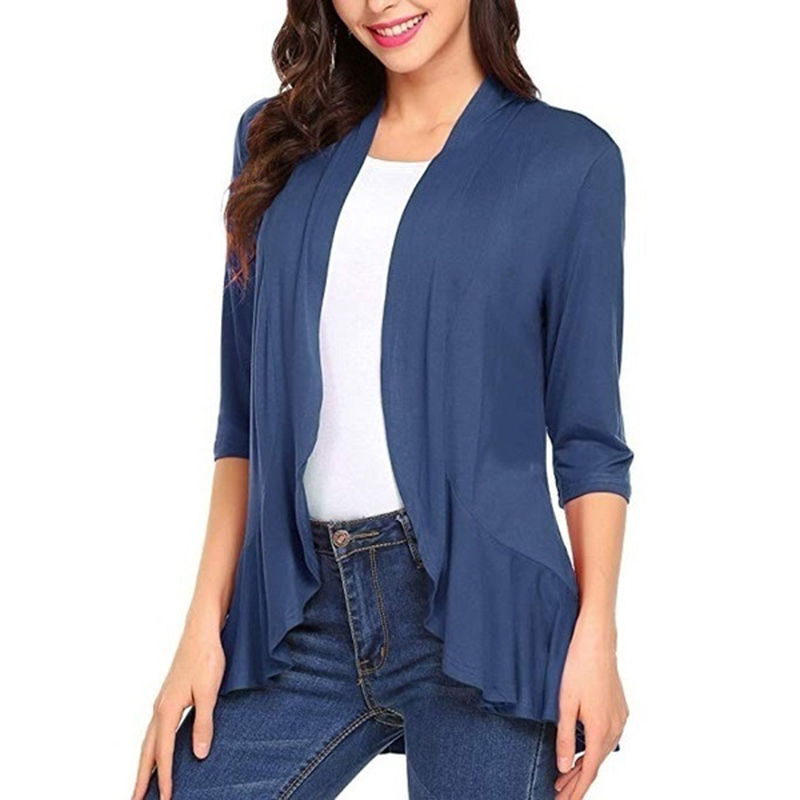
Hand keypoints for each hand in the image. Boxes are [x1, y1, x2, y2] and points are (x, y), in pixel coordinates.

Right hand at [132, 622, 225, 799]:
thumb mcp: (209, 692)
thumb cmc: (206, 657)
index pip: (163, 752)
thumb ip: (203, 724)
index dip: (164, 778)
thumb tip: (198, 754)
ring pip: (148, 740)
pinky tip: (158, 751)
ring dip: (145, 764)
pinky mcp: (169, 696)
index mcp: (168, 709)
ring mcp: (162, 701)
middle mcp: (160, 708)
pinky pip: (155, 729)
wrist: (201, 630)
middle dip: (141, 778)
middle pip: (147, 751)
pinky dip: (152, 747)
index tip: (166, 799)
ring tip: (142, 785)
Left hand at [554, 611, 628, 797]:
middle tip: (559, 794)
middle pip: (596, 764)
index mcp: (601, 730)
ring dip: (585, 765)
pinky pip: (606, 736)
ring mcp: (619, 717)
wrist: (596, 639)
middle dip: (577, 782)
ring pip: (602, 750)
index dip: (576, 790)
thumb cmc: (577, 666)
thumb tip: (564, 768)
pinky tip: (583, 750)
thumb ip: (565, 737)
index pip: (589, 772)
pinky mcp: (618, 707)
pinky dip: (593, 749)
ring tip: (566, 777)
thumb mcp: (565, 703)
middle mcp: (615, 727)